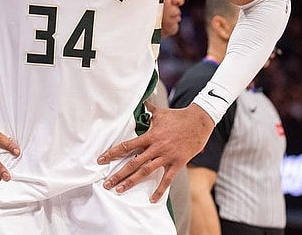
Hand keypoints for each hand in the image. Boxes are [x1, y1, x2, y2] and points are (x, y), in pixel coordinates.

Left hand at [97, 103, 212, 201]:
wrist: (199, 122)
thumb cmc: (178, 117)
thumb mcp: (160, 113)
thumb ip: (147, 110)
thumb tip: (139, 101)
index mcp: (150, 136)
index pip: (127, 146)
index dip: (113, 153)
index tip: (101, 160)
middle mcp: (156, 147)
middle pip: (133, 163)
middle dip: (118, 174)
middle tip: (106, 183)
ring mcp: (166, 156)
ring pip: (146, 172)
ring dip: (132, 181)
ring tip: (120, 190)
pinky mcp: (177, 163)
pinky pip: (167, 179)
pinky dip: (159, 190)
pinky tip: (152, 199)